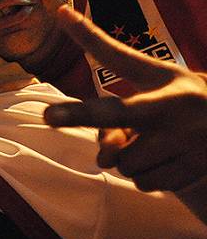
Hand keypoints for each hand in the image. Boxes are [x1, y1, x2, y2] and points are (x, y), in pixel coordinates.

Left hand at [44, 5, 206, 190]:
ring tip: (157, 140)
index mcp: (164, 99)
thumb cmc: (179, 91)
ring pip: (128, 171)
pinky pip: (146, 184)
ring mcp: (191, 156)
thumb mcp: (151, 71)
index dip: (79, 114)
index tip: (46, 116)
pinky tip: (168, 156)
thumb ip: (107, 57)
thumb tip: (72, 54)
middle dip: (116, 145)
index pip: (114, 110)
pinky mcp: (197, 175)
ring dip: (133, 159)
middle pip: (116, 156)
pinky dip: (148, 173)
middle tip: (136, 130)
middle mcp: (179, 129)